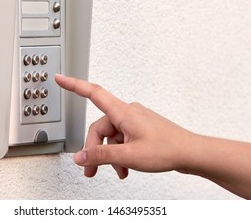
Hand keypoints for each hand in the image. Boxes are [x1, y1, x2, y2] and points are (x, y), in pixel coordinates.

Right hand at [55, 74, 194, 178]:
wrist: (190, 152)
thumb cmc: (167, 149)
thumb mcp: (129, 155)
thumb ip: (102, 155)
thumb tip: (81, 157)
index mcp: (123, 112)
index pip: (93, 93)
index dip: (74, 85)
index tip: (60, 78)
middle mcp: (127, 113)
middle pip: (100, 127)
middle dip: (95, 150)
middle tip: (92, 170)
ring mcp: (134, 121)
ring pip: (111, 136)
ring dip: (109, 155)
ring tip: (117, 171)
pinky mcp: (140, 129)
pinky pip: (122, 139)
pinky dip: (120, 153)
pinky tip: (125, 167)